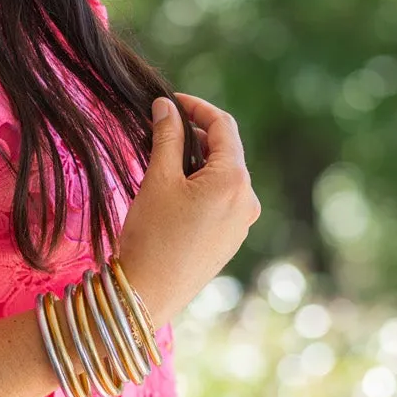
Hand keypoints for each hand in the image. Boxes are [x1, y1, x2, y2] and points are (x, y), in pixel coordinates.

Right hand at [118, 91, 260, 322]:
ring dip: (197, 163)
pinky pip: (221, 202)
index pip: (223, 126)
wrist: (148, 294)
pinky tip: (173, 193)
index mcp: (234, 180)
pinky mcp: (231, 241)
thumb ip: (167, 136)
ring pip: (223, 178)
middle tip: (159, 131)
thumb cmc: (151, 235)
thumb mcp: (157, 179)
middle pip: (226, 152)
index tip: (170, 102)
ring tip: (162, 163)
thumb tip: (166, 106)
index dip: (197, 107)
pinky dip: (201, 188)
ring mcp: (242, 223)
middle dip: (195, 137)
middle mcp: (248, 200)